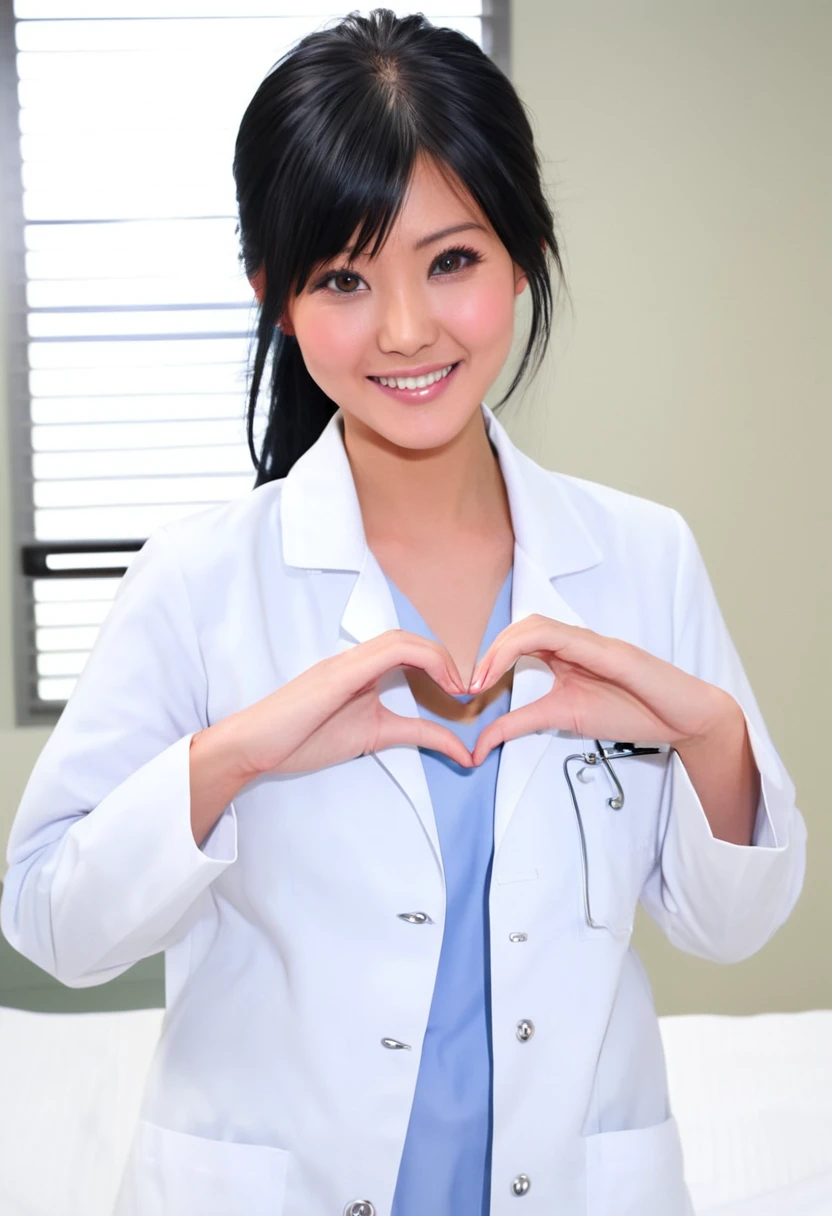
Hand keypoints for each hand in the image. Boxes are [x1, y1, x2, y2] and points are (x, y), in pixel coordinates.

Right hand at [227, 630, 474, 777]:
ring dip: (437, 656)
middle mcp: (352, 659)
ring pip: (400, 639)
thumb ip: (414, 734)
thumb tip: (459, 748)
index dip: (440, 663)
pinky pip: (389, 653)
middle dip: (444, 657)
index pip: (407, 650)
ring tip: (457, 686)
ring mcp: (344, 664)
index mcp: (358, 670)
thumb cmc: (300, 739)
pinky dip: (423, 660)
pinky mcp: (338, 674)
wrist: (252, 746)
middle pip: (407, 639)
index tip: (461, 693)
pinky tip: (440, 683)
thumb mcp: (373, 738)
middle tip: (466, 688)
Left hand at [466, 614, 734, 766]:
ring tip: (484, 678)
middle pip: (522, 627)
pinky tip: (518, 669)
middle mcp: (575, 641)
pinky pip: (565, 639)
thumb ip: (521, 724)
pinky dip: (533, 648)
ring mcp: (593, 643)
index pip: (518, 641)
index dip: (488, 658)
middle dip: (489, 651)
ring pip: (538, 625)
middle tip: (468, 685)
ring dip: (503, 648)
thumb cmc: (632, 711)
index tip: (468, 690)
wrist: (683, 718)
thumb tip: (480, 743)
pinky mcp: (611, 652)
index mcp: (564, 653)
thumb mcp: (562, 719)